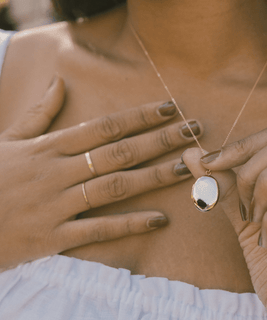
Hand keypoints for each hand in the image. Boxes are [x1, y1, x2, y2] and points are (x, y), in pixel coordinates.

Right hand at [0, 75, 202, 269]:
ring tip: (188, 169)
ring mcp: (57, 205)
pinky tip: (160, 219)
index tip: (170, 108)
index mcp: (48, 148)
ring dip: (154, 177)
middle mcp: (58, 172)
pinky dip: (129, 225)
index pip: (104, 126)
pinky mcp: (53, 237)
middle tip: (194, 132)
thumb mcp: (7, 140)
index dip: (139, 117)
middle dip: (160, 140)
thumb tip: (59, 82)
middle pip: (119, 153)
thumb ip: (38, 114)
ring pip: (115, 187)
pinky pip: (98, 230)